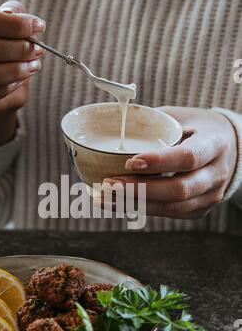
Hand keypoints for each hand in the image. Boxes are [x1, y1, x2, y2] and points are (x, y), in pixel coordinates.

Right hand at [0, 1, 44, 143]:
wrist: (0, 80)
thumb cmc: (5, 47)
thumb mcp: (11, 25)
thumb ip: (14, 12)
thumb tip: (12, 13)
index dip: (14, 25)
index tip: (38, 26)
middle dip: (18, 49)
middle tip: (38, 50)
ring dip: (14, 70)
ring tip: (34, 66)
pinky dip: (9, 87)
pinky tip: (21, 80)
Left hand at [103, 107, 236, 218]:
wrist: (225, 148)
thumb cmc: (195, 128)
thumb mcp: (180, 117)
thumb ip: (153, 122)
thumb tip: (113, 123)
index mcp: (214, 144)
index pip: (188, 157)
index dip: (159, 162)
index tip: (130, 161)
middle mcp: (217, 174)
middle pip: (179, 189)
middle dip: (141, 189)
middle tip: (109, 183)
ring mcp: (210, 196)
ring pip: (172, 207)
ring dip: (135, 204)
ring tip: (105, 198)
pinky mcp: (199, 210)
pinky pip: (168, 213)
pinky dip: (141, 209)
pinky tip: (117, 203)